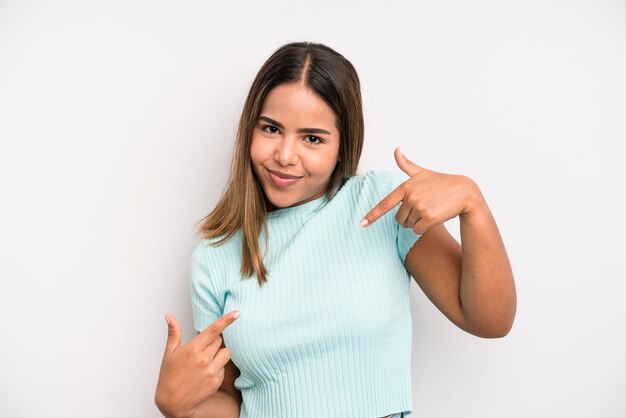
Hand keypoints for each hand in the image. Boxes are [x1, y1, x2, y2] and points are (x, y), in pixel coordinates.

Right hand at [154, 311, 240, 417]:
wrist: (173, 402)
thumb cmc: (169, 376)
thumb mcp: (169, 353)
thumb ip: (174, 333)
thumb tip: (170, 316)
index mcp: (192, 349)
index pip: (213, 330)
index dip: (226, 320)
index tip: (236, 313)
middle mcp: (203, 359)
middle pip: (219, 341)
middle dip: (212, 343)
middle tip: (201, 351)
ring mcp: (211, 371)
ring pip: (225, 353)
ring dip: (218, 354)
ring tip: (205, 362)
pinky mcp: (216, 381)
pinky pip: (223, 368)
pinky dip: (217, 368)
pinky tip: (205, 375)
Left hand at [360, 147, 481, 234]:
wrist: (464, 192)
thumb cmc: (442, 183)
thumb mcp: (422, 172)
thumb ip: (406, 164)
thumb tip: (396, 150)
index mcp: (405, 187)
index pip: (385, 203)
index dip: (372, 215)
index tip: (362, 223)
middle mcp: (410, 196)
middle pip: (399, 219)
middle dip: (408, 218)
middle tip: (423, 208)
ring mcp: (419, 207)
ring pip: (409, 225)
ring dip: (417, 222)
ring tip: (430, 210)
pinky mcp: (429, 217)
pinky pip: (417, 230)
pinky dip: (424, 228)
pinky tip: (434, 217)